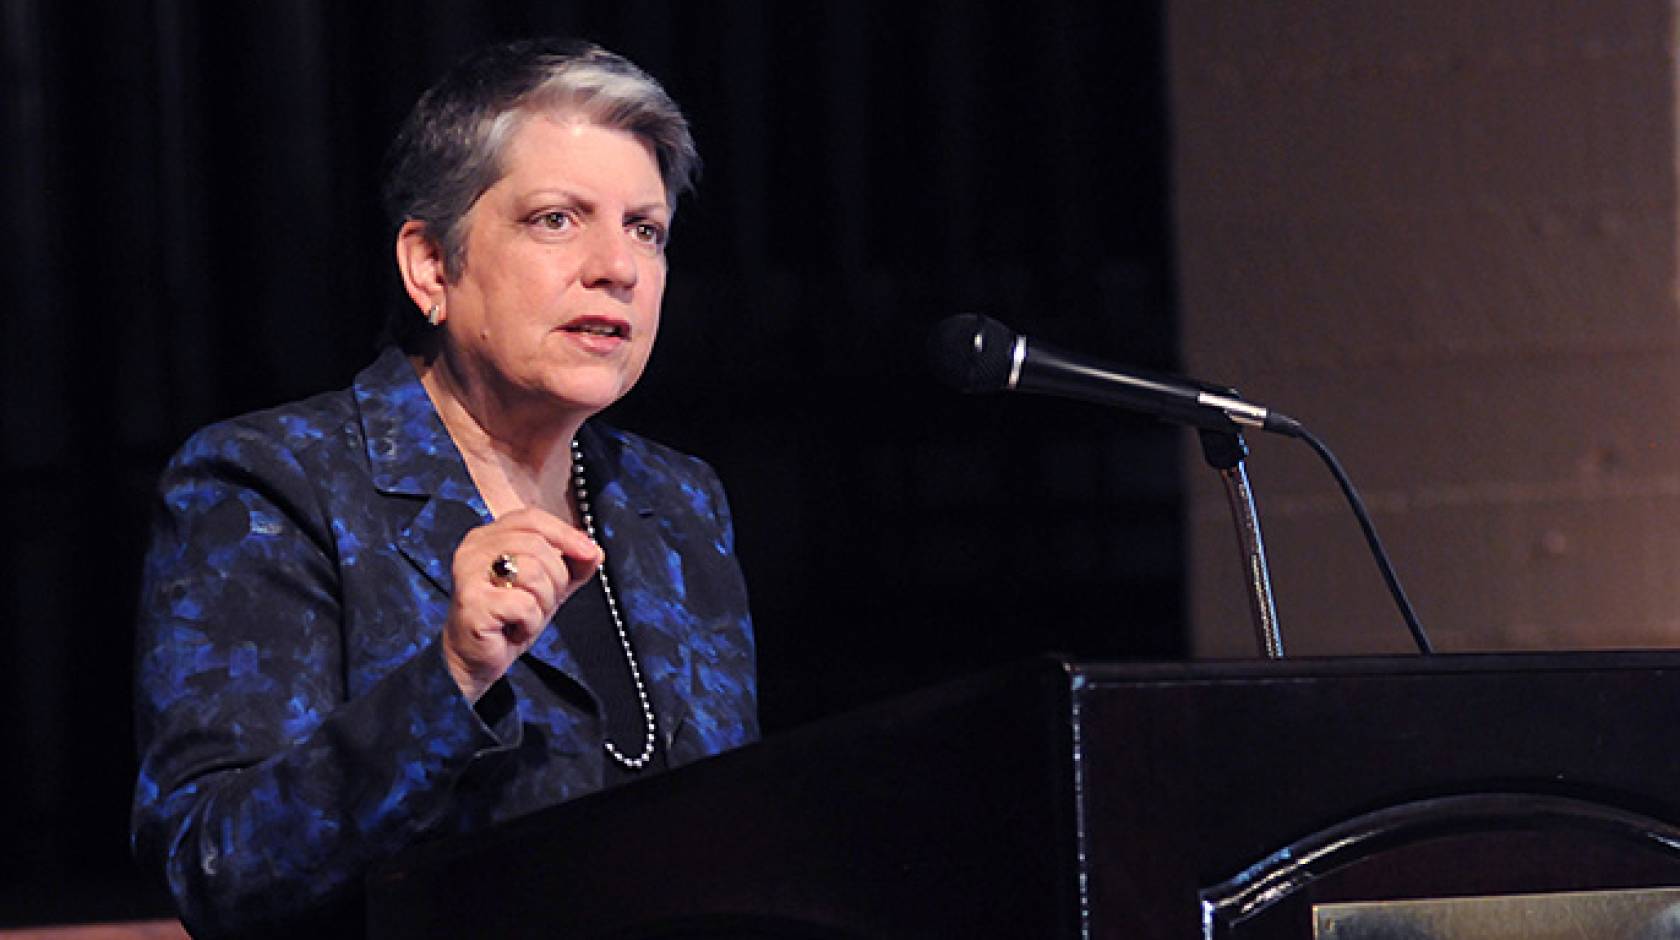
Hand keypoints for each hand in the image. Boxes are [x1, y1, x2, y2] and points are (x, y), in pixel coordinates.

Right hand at [442, 507, 603, 701]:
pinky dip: (529, 622)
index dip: (565, 533)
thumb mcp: (546, 587)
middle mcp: (474, 549)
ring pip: (533, 573)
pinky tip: (514, 628)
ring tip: (525, 616)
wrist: (475, 659)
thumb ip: (571, 566)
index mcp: (489, 537)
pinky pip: (524, 604)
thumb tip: (594, 552)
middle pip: (537, 546)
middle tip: (543, 602)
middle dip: (555, 579)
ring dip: (542, 603)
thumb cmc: (506, 620)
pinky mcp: (472, 602)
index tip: (590, 552)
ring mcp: (469, 574)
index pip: (532, 518)